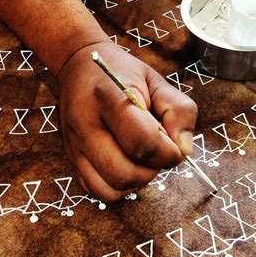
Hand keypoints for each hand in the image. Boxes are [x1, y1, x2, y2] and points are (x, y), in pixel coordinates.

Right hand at [57, 42, 197, 201]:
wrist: (78, 65)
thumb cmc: (121, 73)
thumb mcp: (157, 80)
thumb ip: (179, 111)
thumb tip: (184, 150)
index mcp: (110, 98)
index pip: (144, 144)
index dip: (169, 153)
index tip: (174, 144)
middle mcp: (86, 125)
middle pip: (126, 174)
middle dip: (152, 169)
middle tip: (157, 151)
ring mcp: (74, 145)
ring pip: (111, 189)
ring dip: (135, 180)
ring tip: (140, 158)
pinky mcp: (71, 159)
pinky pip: (98, 191)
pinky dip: (118, 186)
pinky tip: (125, 164)